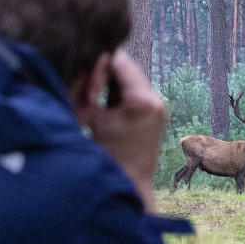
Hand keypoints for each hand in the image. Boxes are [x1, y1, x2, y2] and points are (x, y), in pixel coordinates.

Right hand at [86, 50, 166, 212]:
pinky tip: (108, 107)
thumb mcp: (93, 118)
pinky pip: (135, 92)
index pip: (119, 61)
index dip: (98, 63)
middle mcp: (156, 100)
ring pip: (130, 78)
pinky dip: (119, 94)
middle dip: (105, 72)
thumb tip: (87, 60)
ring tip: (97, 100)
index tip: (85, 78)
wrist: (129, 183)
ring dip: (112, 83)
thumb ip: (90, 88)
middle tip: (89, 90)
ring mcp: (159, 105)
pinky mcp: (157, 112)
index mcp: (142, 100)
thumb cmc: (106, 156)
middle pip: (127, 68)